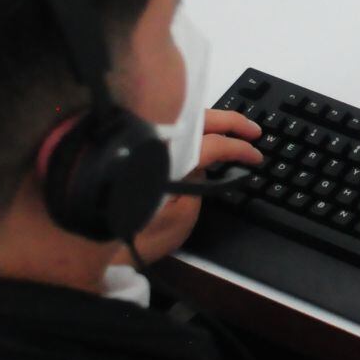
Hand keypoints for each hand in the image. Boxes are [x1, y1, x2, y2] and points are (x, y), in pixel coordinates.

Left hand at [127, 109, 264, 266]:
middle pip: (198, 119)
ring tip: (235, 129)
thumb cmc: (142, 234)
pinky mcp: (140, 150)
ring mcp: (146, 144)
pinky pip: (171, 129)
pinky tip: (206, 135)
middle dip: (231, 121)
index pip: (211, 144)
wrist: (104, 240)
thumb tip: (205, 160)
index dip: (238, 148)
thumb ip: (200, 182)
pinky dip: (192, 128)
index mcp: (168, 158)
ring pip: (183, 119)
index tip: (255, 156)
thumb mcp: (183, 214)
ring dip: (212, 121)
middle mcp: (154, 143)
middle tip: (254, 131)